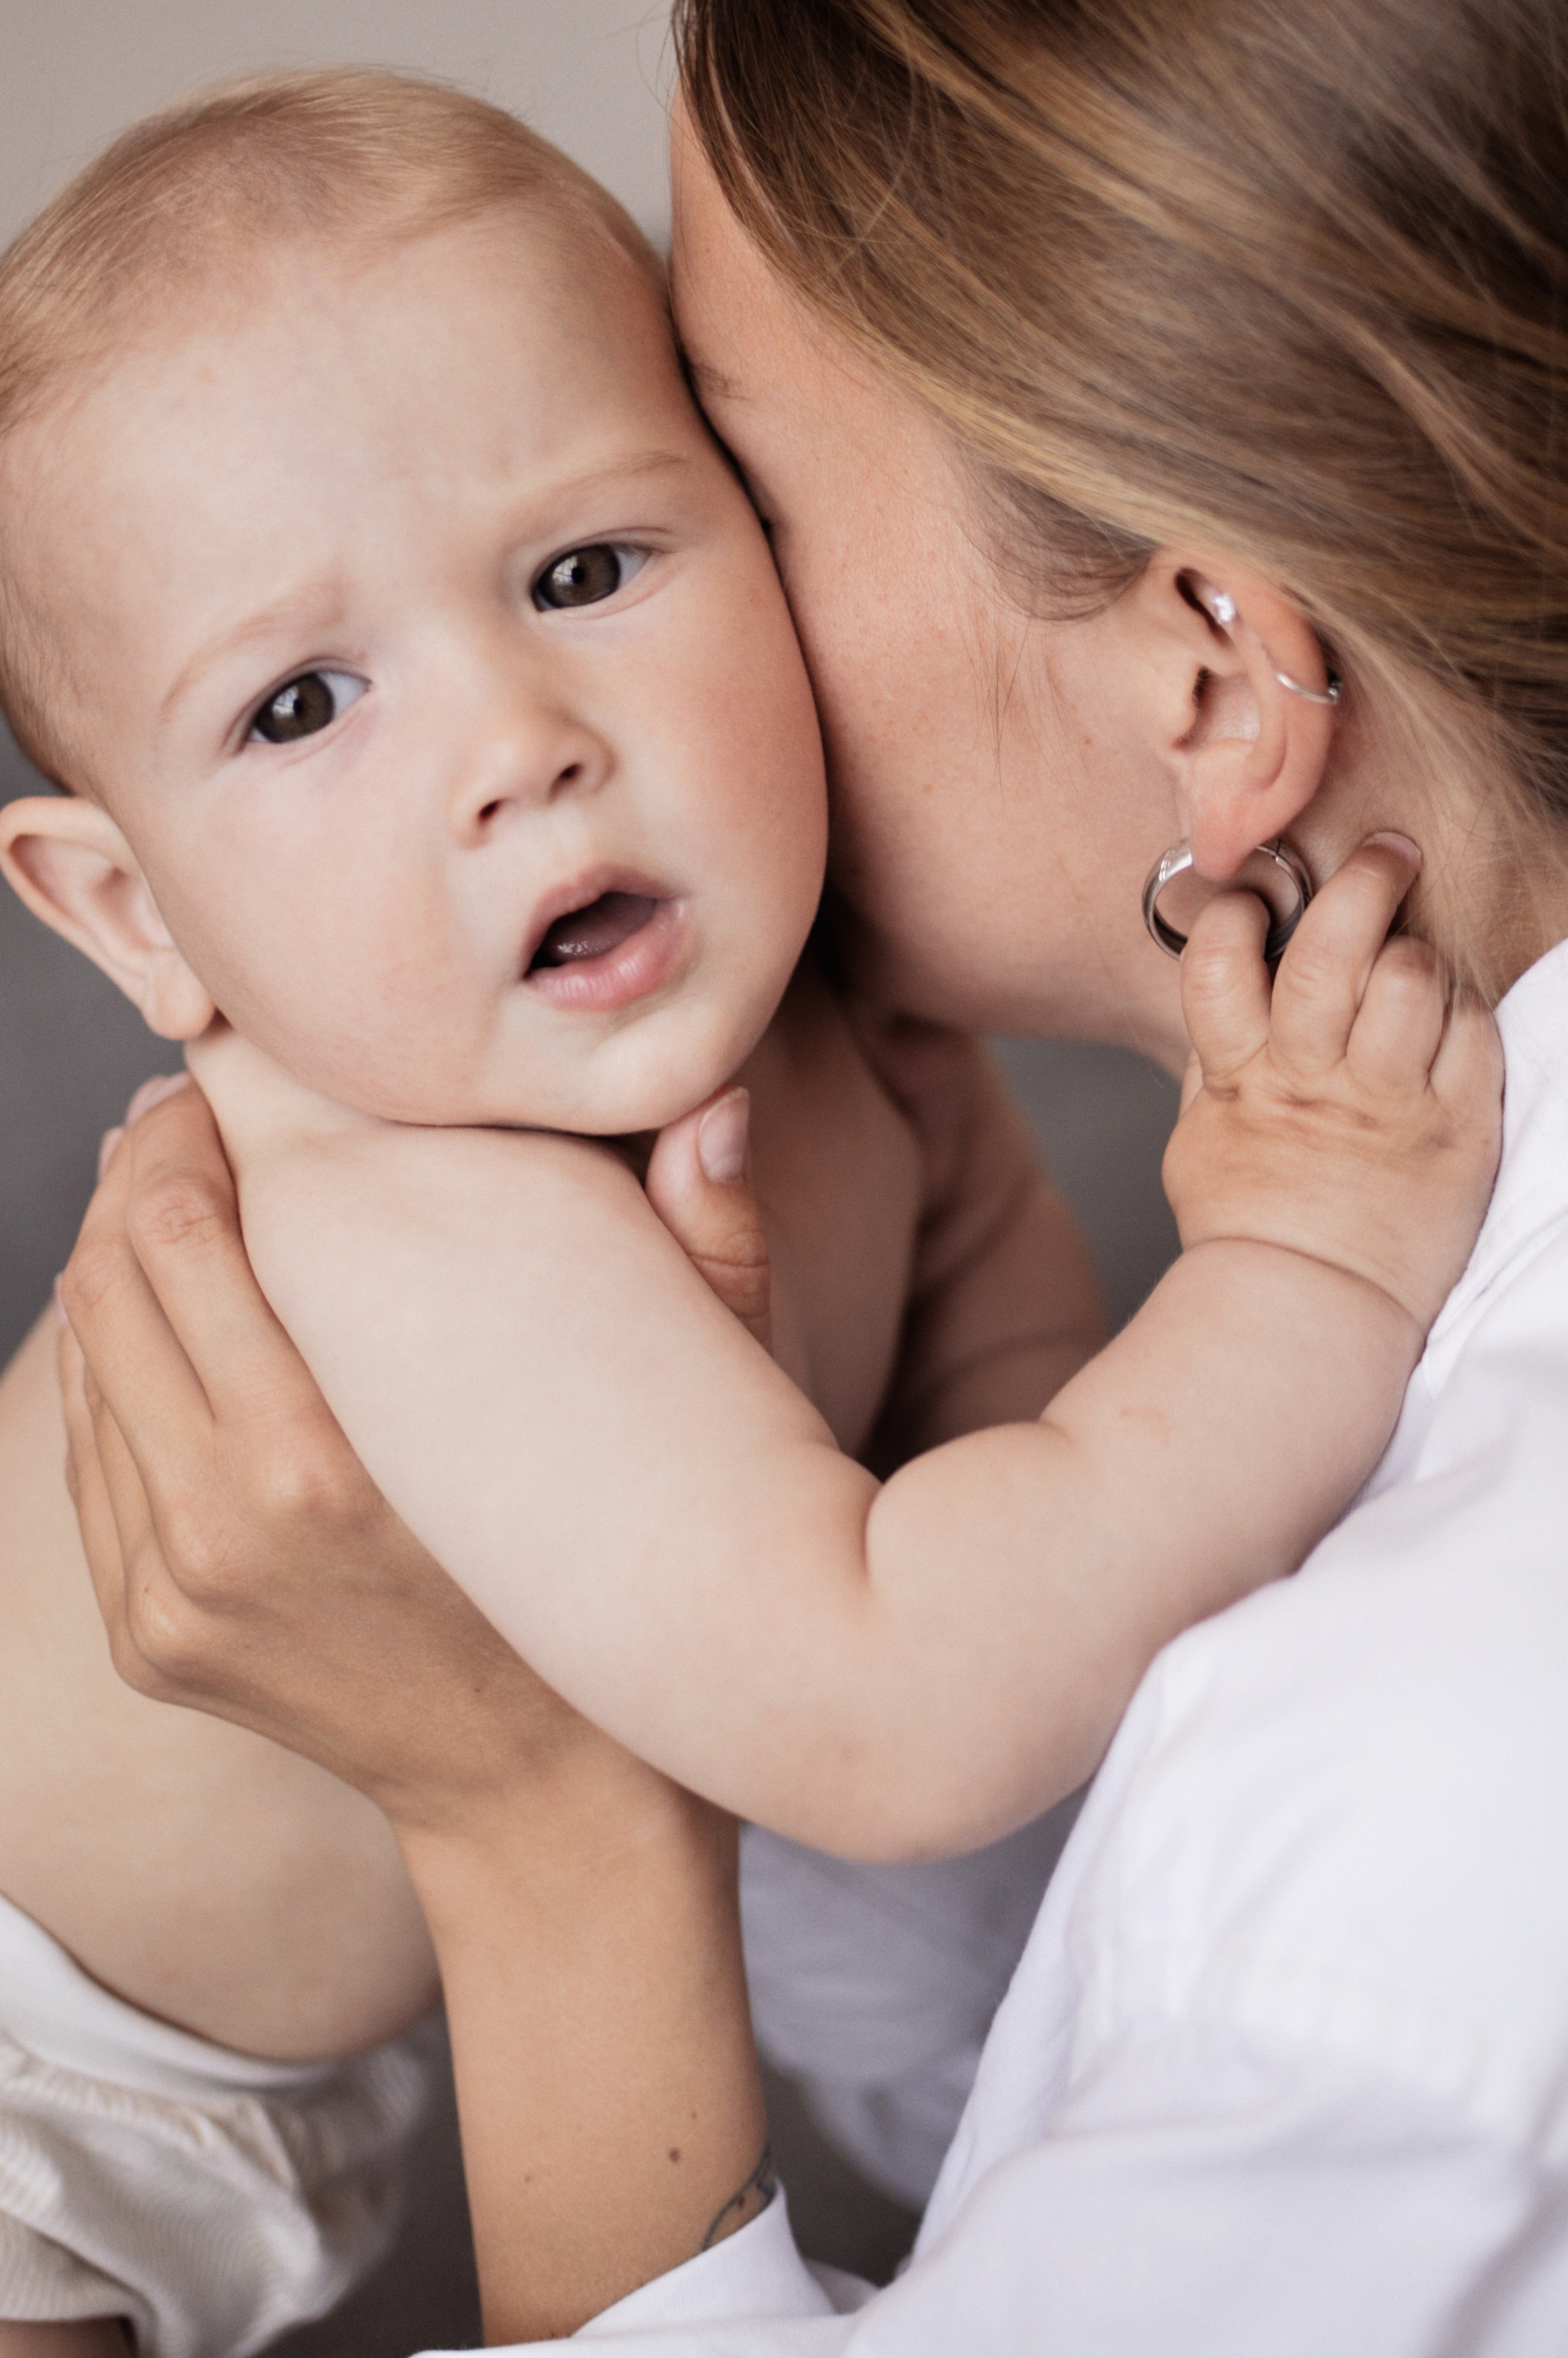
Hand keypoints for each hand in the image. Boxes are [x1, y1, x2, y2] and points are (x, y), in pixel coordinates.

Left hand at [60, 1078, 770, 2344]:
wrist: (553, 1816)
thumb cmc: (631, 1595)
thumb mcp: (698, 1422)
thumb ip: (712, 1246)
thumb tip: (711, 1090)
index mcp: (328, 1470)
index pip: (184, 1230)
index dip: (191, 1122)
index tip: (234, 1075)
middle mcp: (221, 1532)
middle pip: (110, 1276)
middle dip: (144, 1167)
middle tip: (204, 1115)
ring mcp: (168, 1594)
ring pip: (83, 1357)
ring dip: (119, 1255)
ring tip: (186, 1194)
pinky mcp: (148, 1634)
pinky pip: (91, 1450)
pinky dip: (116, 1361)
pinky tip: (179, 1315)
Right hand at [1163, 833, 1502, 1336]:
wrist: (1307, 1313)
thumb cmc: (1250, 1226)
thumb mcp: (1203, 1136)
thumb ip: (1214, 1057)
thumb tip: (1222, 981)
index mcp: (1242, 1078)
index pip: (1222, 960)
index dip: (1237, 911)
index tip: (1256, 898)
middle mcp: (1313, 1082)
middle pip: (1332, 952)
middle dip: (1362, 883)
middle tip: (1387, 853)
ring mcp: (1388, 1105)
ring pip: (1413, 980)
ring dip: (1419, 951)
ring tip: (1417, 954)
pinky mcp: (1455, 1131)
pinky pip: (1473, 1035)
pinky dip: (1465, 1010)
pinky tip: (1448, 1016)